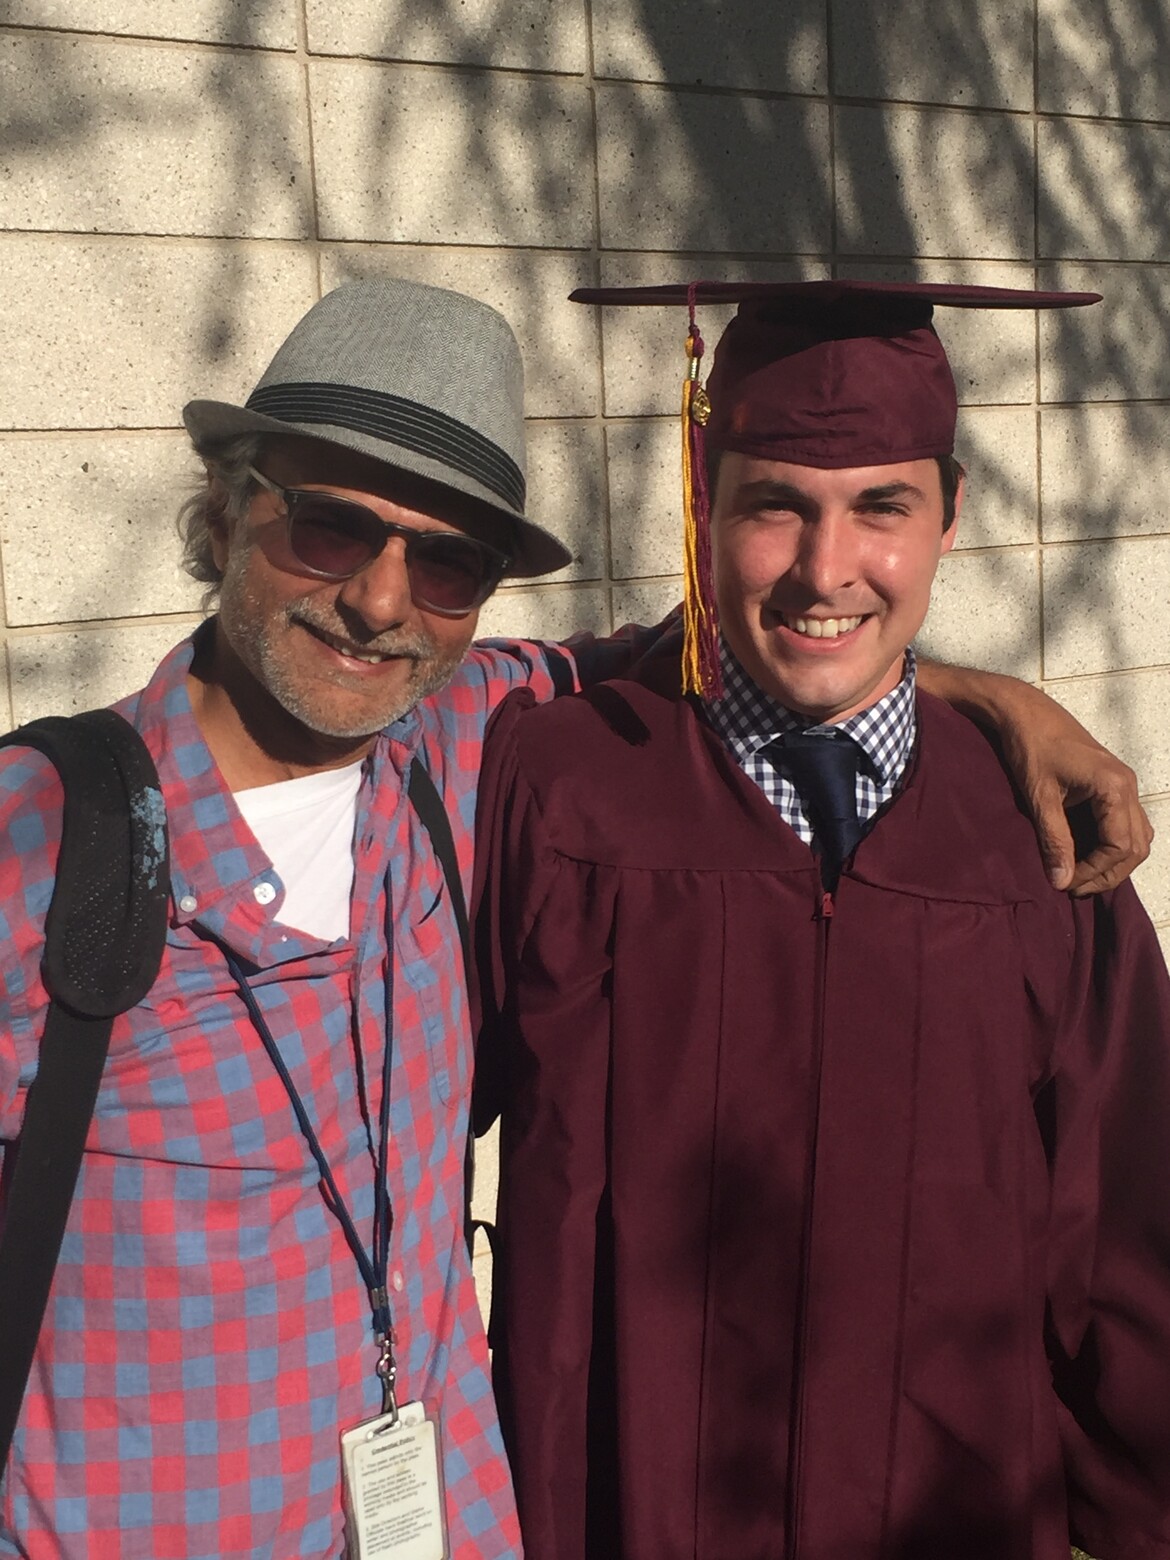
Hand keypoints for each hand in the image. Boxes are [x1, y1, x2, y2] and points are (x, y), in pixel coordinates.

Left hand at [918, 659, 1153, 895]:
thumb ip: (1054, 841)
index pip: (1120, 846)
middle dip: (1108, 872)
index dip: (1094, 871)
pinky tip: (1085, 855)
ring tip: (1079, 875)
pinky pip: (1127, 823)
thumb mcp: (1039, 797)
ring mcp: (1124, 784)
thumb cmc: (1030, 747)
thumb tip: (1061, 882)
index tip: (1065, 883)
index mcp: (1114, 787)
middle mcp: (1128, 786)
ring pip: (1137, 837)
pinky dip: (1112, 845)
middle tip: (1073, 887)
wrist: (1024, 712)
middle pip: (1136, 846)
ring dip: (1113, 861)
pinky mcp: (1114, 784)